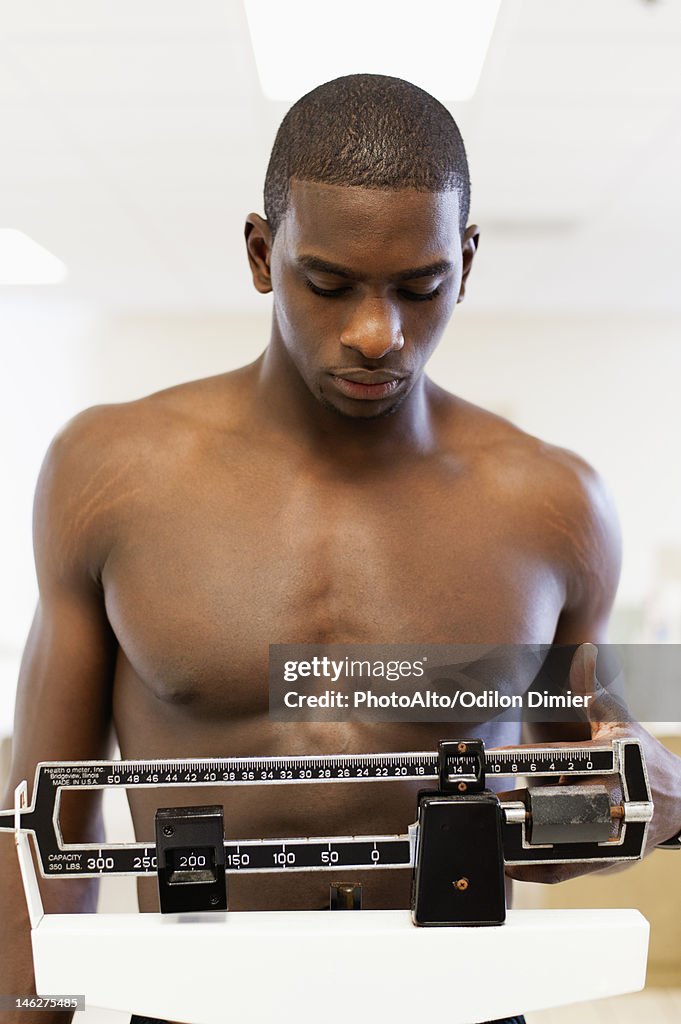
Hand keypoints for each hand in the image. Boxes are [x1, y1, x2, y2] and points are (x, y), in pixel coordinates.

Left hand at [502, 642, 680, 883]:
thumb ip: (594, 690)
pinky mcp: (608, 861)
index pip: (564, 756)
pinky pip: (566, 870)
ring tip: (486, 835)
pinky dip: (535, 871)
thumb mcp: (620, 720)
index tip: (495, 756)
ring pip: (558, 843)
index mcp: (614, 760)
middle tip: (483, 804)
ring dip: (520, 843)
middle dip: (519, 807)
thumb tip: (582, 652)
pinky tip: (508, 865)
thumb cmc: (642, 755)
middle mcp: (615, 799)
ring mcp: (613, 834)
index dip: (527, 757)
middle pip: (558, 806)